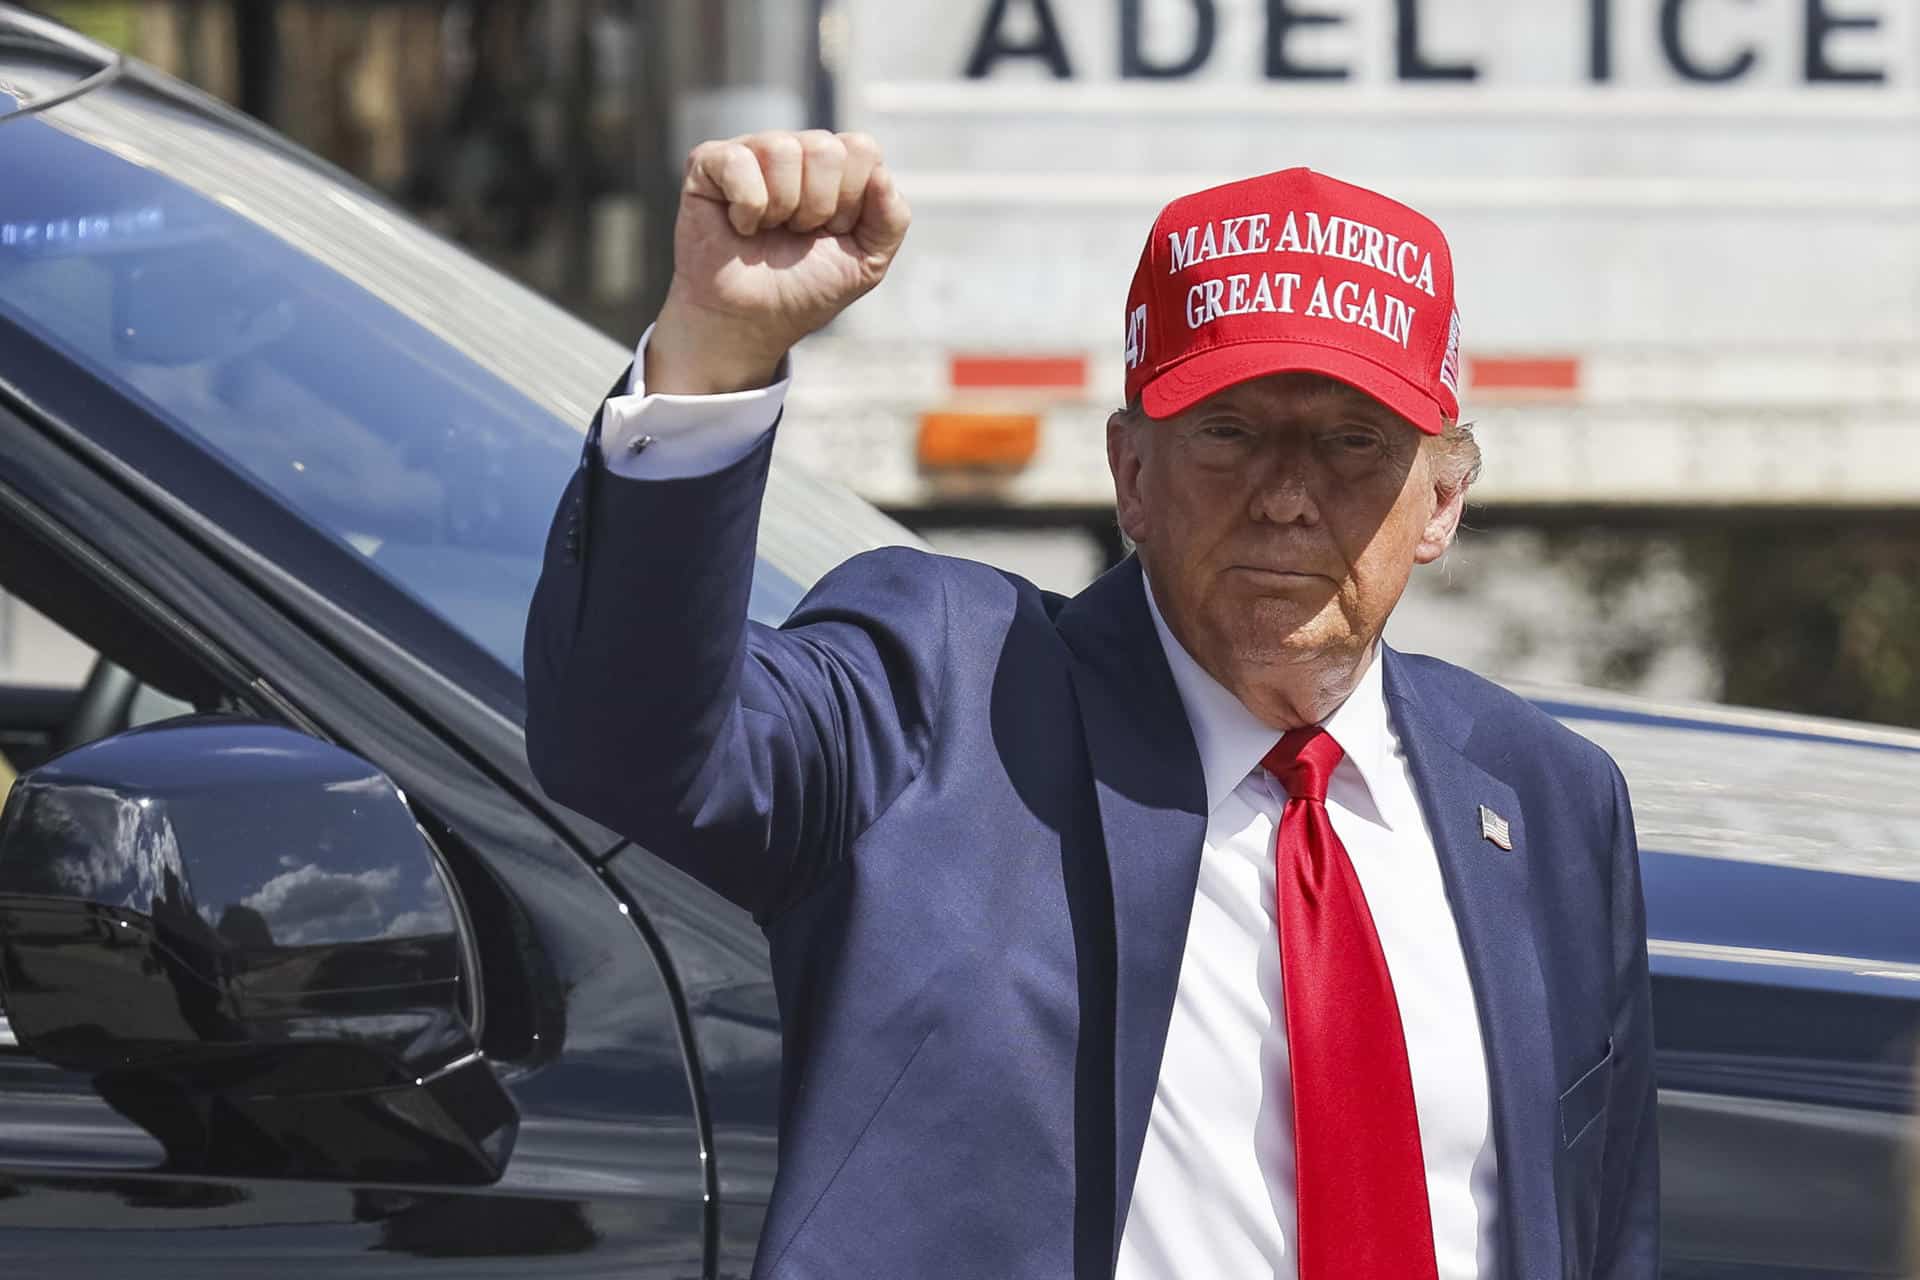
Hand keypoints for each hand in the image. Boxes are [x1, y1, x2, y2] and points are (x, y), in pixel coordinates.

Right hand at [648, 130, 910, 394]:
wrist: (751, 322)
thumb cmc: (805, 288)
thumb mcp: (866, 262)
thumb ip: (892, 219)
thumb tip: (881, 175)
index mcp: (834, 166)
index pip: (861, 148)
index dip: (852, 200)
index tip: (832, 232)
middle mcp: (794, 150)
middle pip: (825, 148)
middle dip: (818, 207)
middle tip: (797, 233)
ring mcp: (750, 152)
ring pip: (782, 149)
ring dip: (781, 208)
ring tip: (768, 230)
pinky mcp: (709, 162)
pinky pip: (739, 162)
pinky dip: (747, 207)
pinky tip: (740, 226)